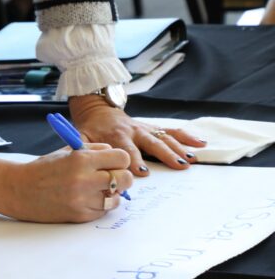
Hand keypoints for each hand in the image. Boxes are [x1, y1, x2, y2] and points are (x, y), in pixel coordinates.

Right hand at [4, 145, 133, 222]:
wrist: (20, 190)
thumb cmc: (44, 168)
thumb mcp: (67, 151)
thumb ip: (93, 151)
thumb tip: (117, 157)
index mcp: (82, 159)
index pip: (122, 158)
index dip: (120, 160)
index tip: (114, 162)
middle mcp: (85, 180)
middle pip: (126, 178)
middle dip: (121, 177)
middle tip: (112, 176)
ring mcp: (84, 200)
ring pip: (117, 198)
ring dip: (111, 193)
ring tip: (96, 188)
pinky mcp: (81, 216)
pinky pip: (103, 210)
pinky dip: (99, 204)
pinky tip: (86, 198)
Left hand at [69, 95, 206, 176]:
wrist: (98, 108)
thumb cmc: (91, 128)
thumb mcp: (81, 136)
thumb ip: (79, 148)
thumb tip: (77, 161)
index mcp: (115, 135)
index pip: (125, 148)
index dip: (133, 159)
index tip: (141, 171)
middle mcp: (133, 130)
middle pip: (150, 143)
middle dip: (163, 154)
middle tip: (177, 166)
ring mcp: (145, 128)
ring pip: (164, 137)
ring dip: (179, 148)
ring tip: (193, 159)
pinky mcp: (153, 127)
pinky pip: (171, 131)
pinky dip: (186, 136)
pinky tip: (201, 144)